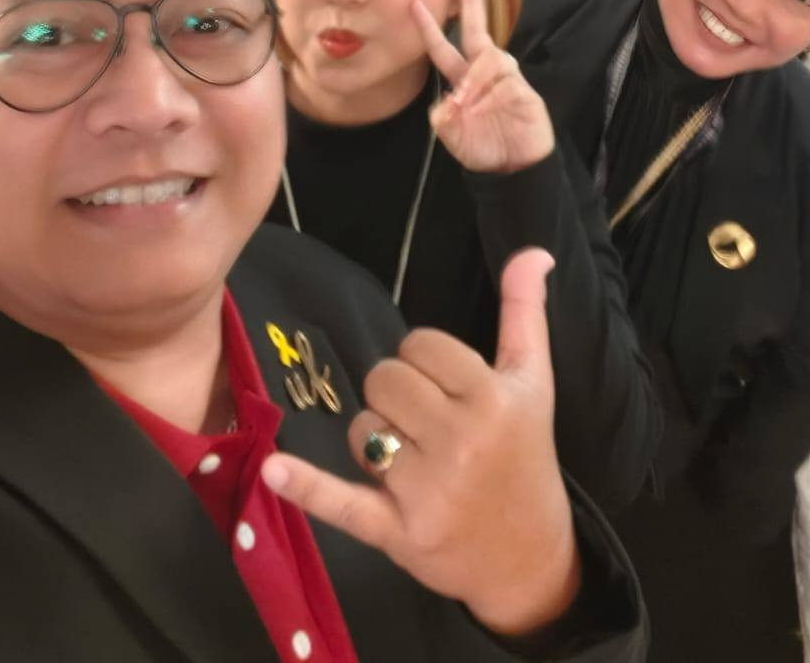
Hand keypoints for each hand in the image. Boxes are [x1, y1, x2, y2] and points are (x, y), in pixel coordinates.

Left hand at [261, 252, 579, 635]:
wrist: (529, 557)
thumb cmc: (526, 455)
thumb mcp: (534, 379)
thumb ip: (526, 310)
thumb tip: (534, 251)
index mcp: (492, 398)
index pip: (420, 346)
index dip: (424, 360)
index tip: (446, 387)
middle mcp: (461, 441)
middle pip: (384, 380)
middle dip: (396, 395)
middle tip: (427, 424)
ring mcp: (428, 490)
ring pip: (362, 428)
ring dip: (375, 438)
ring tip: (412, 460)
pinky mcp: (398, 532)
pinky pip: (344, 503)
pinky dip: (307, 488)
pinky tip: (274, 469)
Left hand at [412, 0, 554, 172]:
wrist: (514, 171)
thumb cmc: (484, 149)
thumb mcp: (453, 139)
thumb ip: (443, 121)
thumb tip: (444, 103)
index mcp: (464, 81)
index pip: (444, 49)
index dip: (429, 28)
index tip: (414, 4)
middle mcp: (485, 74)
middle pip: (478, 32)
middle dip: (473, 3)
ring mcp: (508, 81)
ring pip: (490, 59)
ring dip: (473, 78)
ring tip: (464, 101)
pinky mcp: (526, 95)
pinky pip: (506, 85)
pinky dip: (489, 96)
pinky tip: (479, 110)